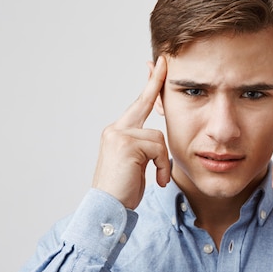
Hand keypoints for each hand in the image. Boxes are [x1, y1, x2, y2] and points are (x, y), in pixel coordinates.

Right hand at [92, 56, 169, 208]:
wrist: (107, 210)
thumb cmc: (123, 191)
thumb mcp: (137, 165)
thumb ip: (145, 148)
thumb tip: (158, 139)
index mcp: (118, 133)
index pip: (137, 105)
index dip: (149, 85)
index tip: (156, 65)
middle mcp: (115, 129)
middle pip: (143, 102)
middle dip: (155, 82)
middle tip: (165, 61)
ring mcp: (118, 134)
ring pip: (158, 136)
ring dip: (162, 161)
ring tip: (155, 178)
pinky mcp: (125, 143)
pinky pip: (158, 148)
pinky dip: (161, 166)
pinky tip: (154, 180)